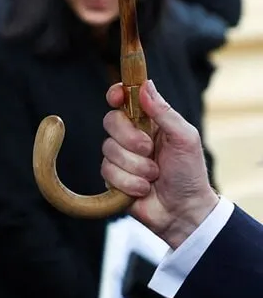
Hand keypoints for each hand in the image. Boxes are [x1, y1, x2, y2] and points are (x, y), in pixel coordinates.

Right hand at [100, 80, 218, 248]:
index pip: (124, 100)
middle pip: (110, 122)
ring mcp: (120, 157)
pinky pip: (107, 172)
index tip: (116, 97)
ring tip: (153, 176)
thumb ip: (164, 112)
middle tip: (150, 150)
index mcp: (149, 122)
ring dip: (136, 166)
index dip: (116, 94)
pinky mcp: (112, 177)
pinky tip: (143, 189)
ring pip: (108, 150)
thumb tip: (145, 85)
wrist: (183, 211)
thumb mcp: (185, 138)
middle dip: (130, 139)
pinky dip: (129, 183)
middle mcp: (131, 136)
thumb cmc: (190, 173)